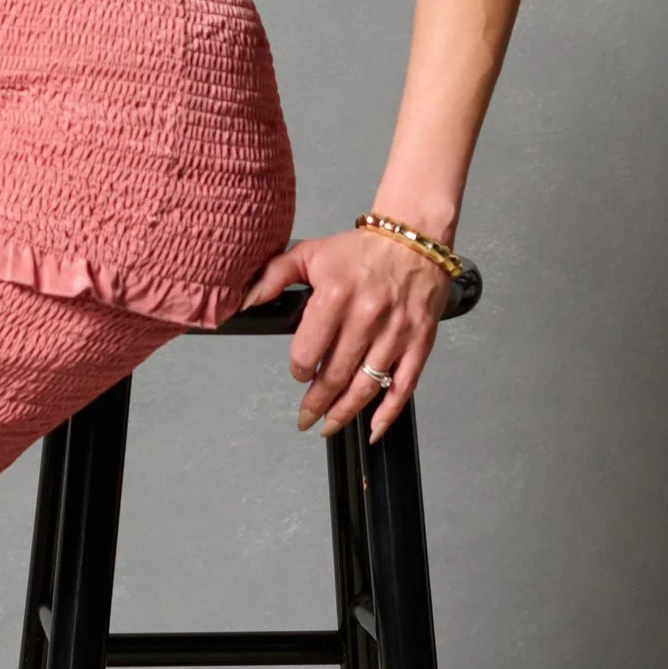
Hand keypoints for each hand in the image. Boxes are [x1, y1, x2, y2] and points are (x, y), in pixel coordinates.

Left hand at [244, 224, 451, 441]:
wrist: (414, 239)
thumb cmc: (362, 250)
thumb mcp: (311, 253)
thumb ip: (275, 275)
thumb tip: (248, 300)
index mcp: (336, 295)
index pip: (309, 351)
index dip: (298, 369)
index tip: (298, 372)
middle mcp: (367, 317)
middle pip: (335, 376)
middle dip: (316, 403)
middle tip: (305, 417)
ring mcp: (395, 333)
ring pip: (366, 387)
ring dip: (343, 413)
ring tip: (327, 425)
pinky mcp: (419, 342)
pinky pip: (403, 387)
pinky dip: (387, 414)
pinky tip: (371, 428)